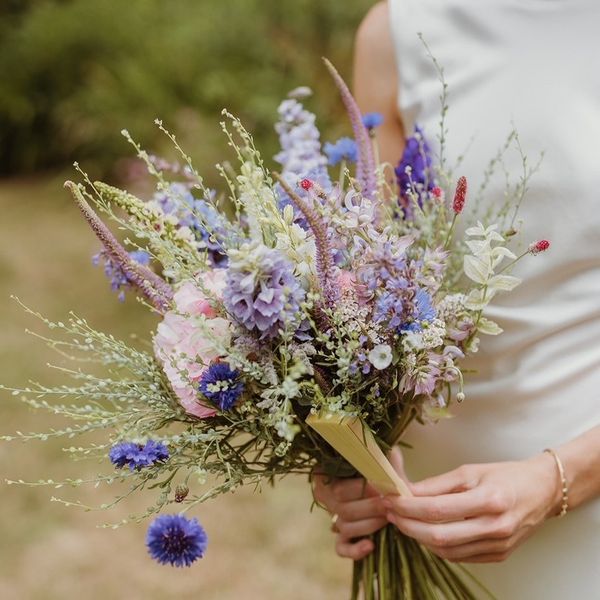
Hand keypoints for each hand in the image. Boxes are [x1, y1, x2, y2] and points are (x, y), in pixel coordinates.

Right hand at [312, 448, 407, 559]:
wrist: (378, 481)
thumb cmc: (374, 464)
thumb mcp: (376, 455)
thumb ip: (381, 455)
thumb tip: (390, 453)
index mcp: (326, 475)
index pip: (340, 489)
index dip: (363, 491)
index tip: (382, 488)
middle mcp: (325, 497)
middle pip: (343, 509)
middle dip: (370, 508)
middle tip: (390, 505)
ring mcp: (332, 517)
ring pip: (345, 528)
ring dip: (369, 525)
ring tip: (388, 518)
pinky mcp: (341, 537)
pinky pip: (341, 548)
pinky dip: (355, 550)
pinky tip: (371, 546)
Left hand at [383, 453, 561, 562]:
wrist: (543, 491)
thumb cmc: (505, 475)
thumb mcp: (470, 471)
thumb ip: (437, 484)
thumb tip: (405, 491)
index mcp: (490, 500)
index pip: (437, 509)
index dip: (408, 506)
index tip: (390, 499)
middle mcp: (496, 527)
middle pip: (439, 536)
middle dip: (408, 526)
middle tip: (390, 513)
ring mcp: (499, 546)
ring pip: (447, 551)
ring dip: (419, 538)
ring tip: (403, 521)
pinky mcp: (499, 556)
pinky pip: (460, 557)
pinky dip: (439, 546)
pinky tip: (427, 532)